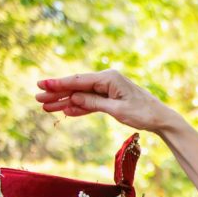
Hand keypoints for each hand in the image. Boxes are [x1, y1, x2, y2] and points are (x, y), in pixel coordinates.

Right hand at [36, 70, 178, 131]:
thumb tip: (73, 99)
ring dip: (64, 101)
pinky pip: (90, 102)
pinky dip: (78, 107)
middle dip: (57, 93)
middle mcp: (106, 80)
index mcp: (109, 78)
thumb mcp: (117, 110)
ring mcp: (108, 89)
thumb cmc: (143, 113)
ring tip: (46, 107)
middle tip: (37, 98)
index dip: (58, 84)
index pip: (79, 81)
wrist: (160, 118)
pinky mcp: (110, 98)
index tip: (41, 85)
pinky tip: (65, 112)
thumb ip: (94, 103)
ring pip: (81, 95)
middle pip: (77, 87)